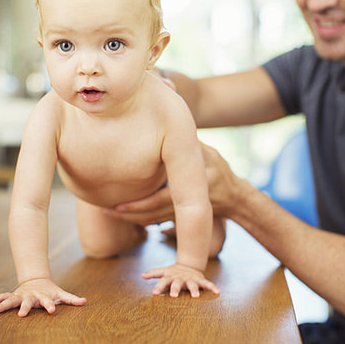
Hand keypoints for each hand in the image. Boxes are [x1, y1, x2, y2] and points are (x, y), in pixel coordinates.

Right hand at [0, 278, 86, 316]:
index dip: (50, 305)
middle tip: (22, 315)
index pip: (48, 301)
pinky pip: (3, 297)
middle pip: (28, 302)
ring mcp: (21, 295)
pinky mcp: (14, 295)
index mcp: (43, 296)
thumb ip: (72, 299)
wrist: (38, 280)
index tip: (52, 311)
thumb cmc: (50, 291)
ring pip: (12, 299)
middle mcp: (31, 296)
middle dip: (25, 307)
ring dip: (4, 305)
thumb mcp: (61, 294)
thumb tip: (85, 301)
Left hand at [104, 142, 241, 225]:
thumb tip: (161, 121)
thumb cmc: (218, 168)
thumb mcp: (206, 151)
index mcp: (200, 174)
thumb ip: (185, 143)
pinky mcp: (187, 219)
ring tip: (110, 211)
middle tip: (107, 208)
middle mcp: (197, 193)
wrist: (236, 197)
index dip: (142, 196)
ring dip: (132, 217)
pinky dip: (142, 220)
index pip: (166, 189)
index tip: (119, 192)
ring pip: (156, 218)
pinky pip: (160, 222)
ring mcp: (194, 208)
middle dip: (131, 210)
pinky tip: (126, 215)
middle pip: (157, 208)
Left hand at [141, 263, 219, 297]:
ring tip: (195, 296)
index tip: (154, 293)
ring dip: (194, 289)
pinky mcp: (200, 280)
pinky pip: (207, 284)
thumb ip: (153, 273)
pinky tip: (217, 292)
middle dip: (175, 289)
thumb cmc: (173, 272)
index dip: (158, 287)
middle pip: (177, 283)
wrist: (189, 265)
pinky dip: (212, 287)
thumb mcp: (164, 272)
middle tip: (173, 296)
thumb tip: (142, 275)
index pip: (163, 281)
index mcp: (170, 277)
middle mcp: (180, 278)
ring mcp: (190, 279)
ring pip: (192, 284)